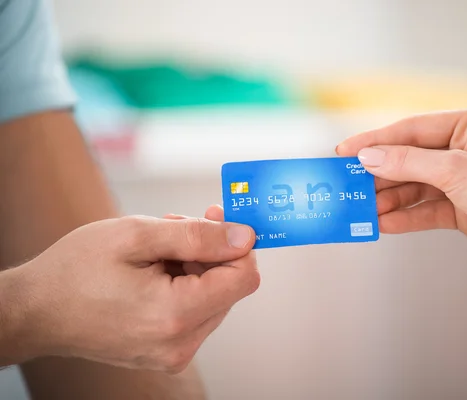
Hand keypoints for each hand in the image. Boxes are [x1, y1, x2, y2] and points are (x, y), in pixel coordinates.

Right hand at [13, 207, 258, 373]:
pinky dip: (184, 284)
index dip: (238, 243)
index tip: (218, 219)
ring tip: (157, 249)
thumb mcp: (138, 236)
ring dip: (195, 265)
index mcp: (176, 316)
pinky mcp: (167, 352)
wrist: (36, 311)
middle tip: (177, 226)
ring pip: (214, 296)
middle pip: (229, 286)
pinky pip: (195, 311)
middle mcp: (180, 343)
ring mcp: (174, 352)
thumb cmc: (76, 271)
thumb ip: (199, 236)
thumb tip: (246, 237)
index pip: (244, 277)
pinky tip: (156, 268)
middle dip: (211, 251)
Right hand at [336, 109, 466, 279]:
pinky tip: (385, 222)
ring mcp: (464, 179)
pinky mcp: (462, 207)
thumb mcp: (454, 170)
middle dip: (381, 173)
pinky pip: (425, 208)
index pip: (413, 128)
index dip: (377, 140)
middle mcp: (466, 149)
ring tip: (364, 208)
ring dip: (390, 198)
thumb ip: (407, 162)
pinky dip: (405, 216)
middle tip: (350, 182)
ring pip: (415, 186)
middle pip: (411, 158)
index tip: (347, 150)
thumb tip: (370, 156)